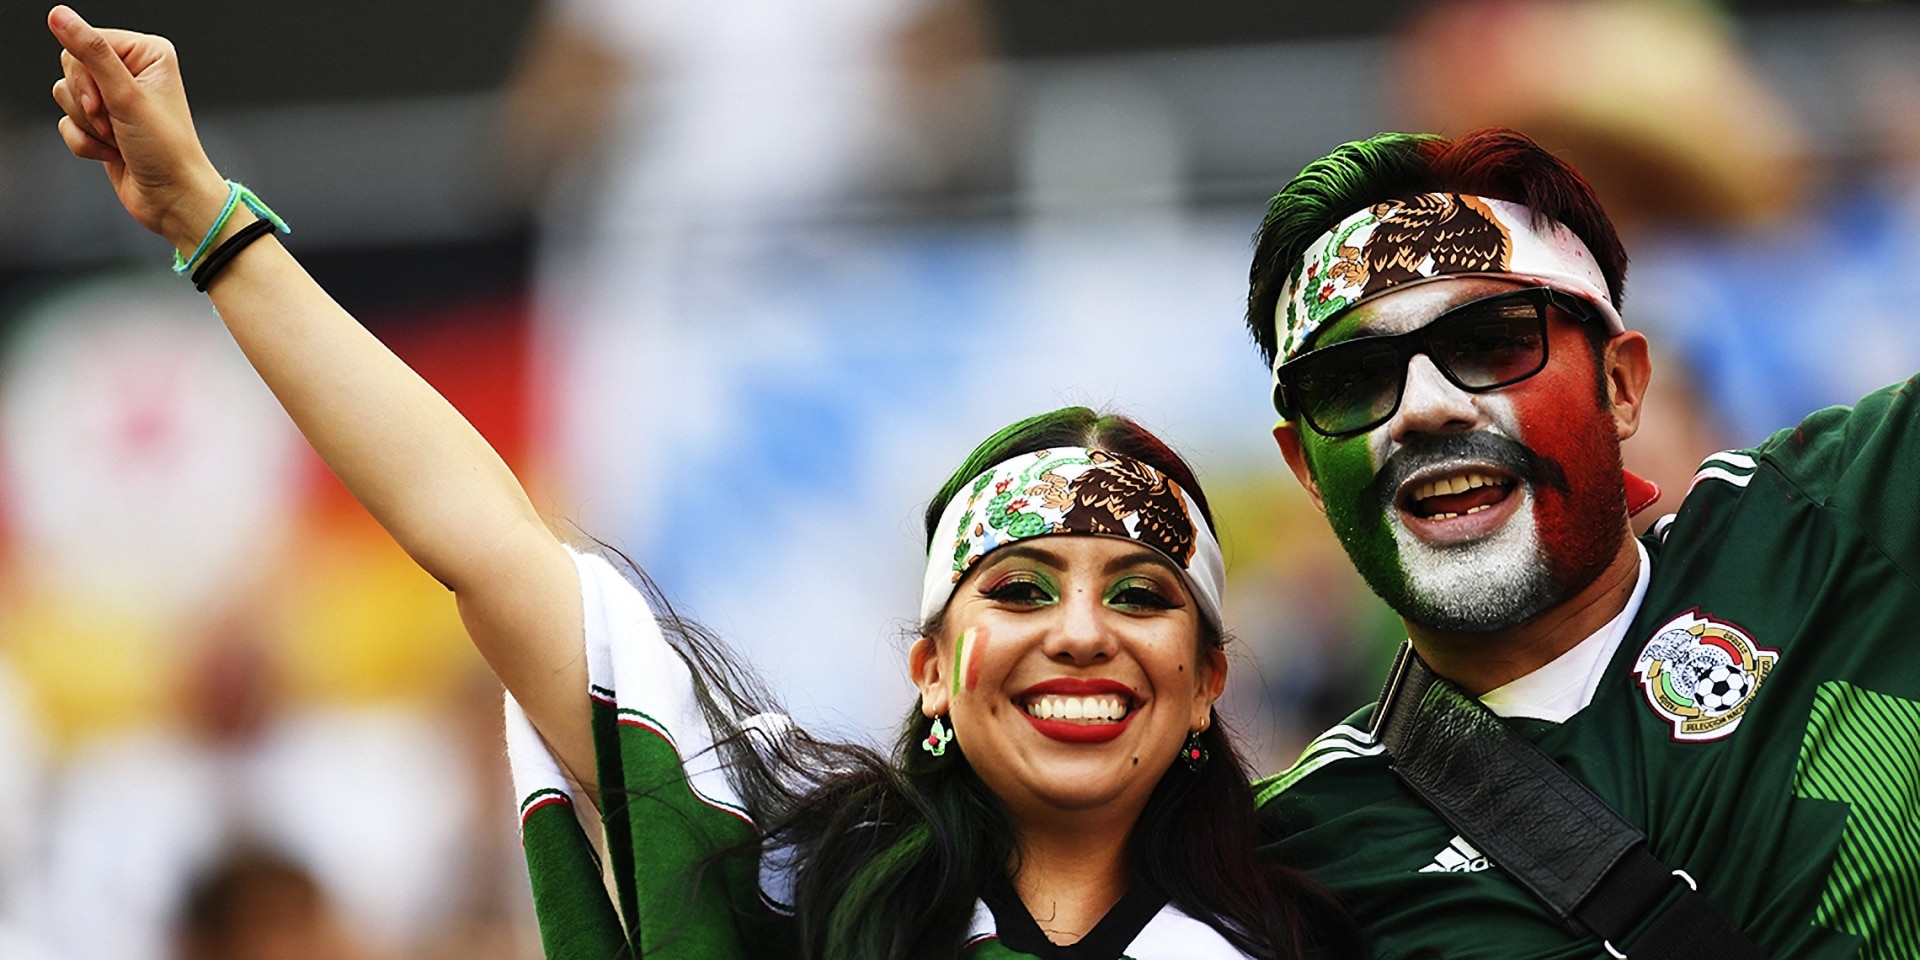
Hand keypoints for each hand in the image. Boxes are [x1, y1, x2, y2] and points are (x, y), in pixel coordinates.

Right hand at [47, 5, 231, 252]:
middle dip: (88, 103)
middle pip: (71, 68)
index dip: (86, 76)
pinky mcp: (102, 124)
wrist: (173, 198)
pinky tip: (112, 153)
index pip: (85, 41)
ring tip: (118, 140)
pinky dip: (85, 143)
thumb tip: (59, 15)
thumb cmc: (165, 150)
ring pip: (65, 96)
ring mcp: (115, 98)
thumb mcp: (126, 96)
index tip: (108, 102)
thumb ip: (91, 52)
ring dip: (88, 125)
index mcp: (146, 53)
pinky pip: (67, 123)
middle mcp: (131, 71)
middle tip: (115, 124)